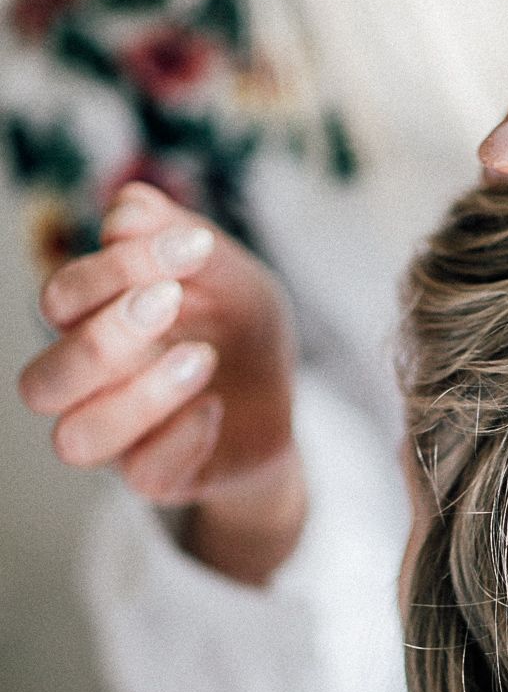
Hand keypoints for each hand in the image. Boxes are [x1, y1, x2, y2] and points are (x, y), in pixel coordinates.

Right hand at [19, 183, 306, 584]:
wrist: (281, 400)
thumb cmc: (240, 330)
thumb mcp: (230, 274)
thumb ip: (180, 237)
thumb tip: (124, 212)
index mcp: (92, 324)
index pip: (60, 301)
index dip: (113, 270)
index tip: (191, 247)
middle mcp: (91, 387)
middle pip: (42, 382)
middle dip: (103, 338)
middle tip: (171, 302)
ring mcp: (121, 440)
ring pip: (75, 440)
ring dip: (138, 396)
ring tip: (202, 360)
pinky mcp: (160, 479)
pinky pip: (142, 477)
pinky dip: (181, 437)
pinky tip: (215, 407)